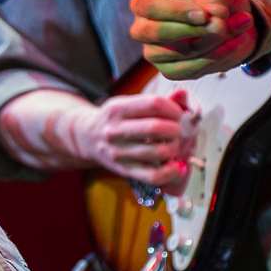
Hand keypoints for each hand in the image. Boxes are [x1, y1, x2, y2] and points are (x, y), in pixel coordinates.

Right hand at [65, 92, 197, 185]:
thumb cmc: (115, 119)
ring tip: (177, 145)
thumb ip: (156, 101)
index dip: (174, 108)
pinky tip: (177, 166)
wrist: (86, 137)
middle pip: (157, 128)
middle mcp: (114, 130)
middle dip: (178, 129)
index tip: (180, 114)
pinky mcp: (123, 170)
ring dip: (176, 148)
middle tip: (182, 131)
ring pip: (158, 152)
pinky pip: (153, 176)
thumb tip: (183, 95)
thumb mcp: (128, 104)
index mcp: (117, 109)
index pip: (154, 104)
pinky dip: (171, 172)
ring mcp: (118, 152)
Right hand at [128, 0, 257, 79]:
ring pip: (178, 52)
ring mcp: (154, 53)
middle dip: (189, 30)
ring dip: (211, 43)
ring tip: (233, 31)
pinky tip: (233, 43)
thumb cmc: (213, 5)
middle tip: (219, 26)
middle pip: (153, 32)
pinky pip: (191, 68)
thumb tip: (216, 17)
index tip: (203, 15)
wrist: (226, 26)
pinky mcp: (170, 71)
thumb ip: (216, 2)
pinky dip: (217, 56)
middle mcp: (143, 29)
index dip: (175, 11)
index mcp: (146, 4)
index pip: (147, 5)